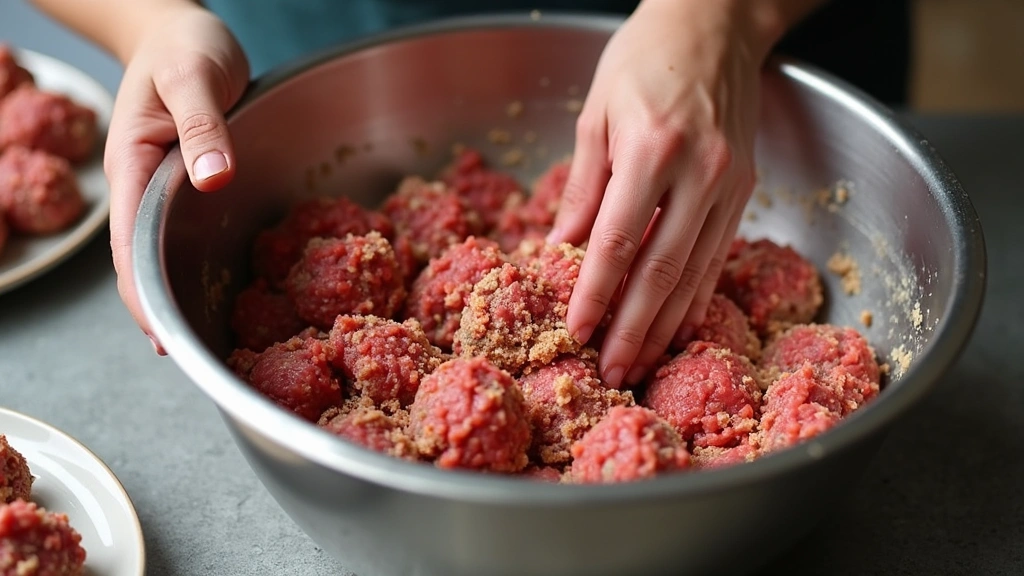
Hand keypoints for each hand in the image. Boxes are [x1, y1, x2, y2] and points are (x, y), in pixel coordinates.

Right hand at [103, 3, 248, 352]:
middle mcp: (141, 184)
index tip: (162, 336)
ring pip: (158, 252)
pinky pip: (180, 234)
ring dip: (173, 293)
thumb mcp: (195, 76)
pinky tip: (208, 289)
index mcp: (134, 163)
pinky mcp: (183, 186)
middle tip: (185, 357)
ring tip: (198, 341)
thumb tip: (214, 179)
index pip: (131, 242)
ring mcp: (159, 189)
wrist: (179, 30)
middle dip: (157, 309)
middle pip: (140, 259)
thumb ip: (203, 125)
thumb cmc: (185, 47)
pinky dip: (190, 264)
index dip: (143, 293)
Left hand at [548, 0, 785, 386]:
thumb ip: (582, 186)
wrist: (715, 23)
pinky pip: (719, 256)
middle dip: (634, 330)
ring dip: (667, 326)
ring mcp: (730, 184)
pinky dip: (698, 297)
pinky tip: (681, 327)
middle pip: (662, 271)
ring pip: (696, 273)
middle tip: (612, 372)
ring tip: (641, 364)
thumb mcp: (596, 114)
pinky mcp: (745, 190)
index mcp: (653, 148)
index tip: (577, 331)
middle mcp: (700, 171)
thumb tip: (561, 249)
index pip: (617, 241)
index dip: (595, 293)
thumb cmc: (644, 60)